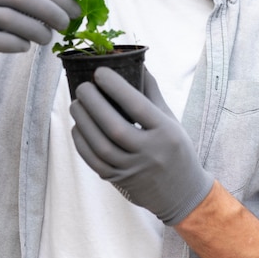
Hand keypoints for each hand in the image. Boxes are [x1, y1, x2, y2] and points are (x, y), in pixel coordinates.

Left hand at [70, 67, 213, 224]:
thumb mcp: (171, 120)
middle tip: (82, 87)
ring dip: (84, 122)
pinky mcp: (119, 180)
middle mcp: (150, 152)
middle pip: (115, 127)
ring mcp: (133, 169)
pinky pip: (94, 162)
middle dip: (94, 104)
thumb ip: (152, 94)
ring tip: (76, 104)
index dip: (117, 87)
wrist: (182, 193)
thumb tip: (137, 64)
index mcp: (165, 132)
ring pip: (101, 146)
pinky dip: (82, 143)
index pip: (138, 106)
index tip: (100, 72)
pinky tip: (78, 127)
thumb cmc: (176, 148)